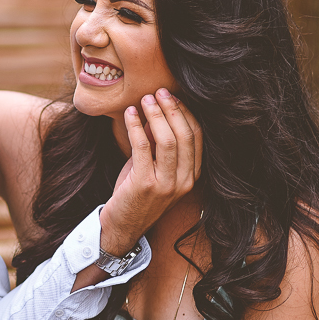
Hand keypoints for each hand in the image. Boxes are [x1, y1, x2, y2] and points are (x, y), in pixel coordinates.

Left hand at [101, 89, 202, 254]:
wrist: (121, 227)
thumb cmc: (137, 195)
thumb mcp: (155, 169)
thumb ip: (159, 146)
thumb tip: (157, 111)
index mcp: (192, 176)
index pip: (197, 137)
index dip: (186, 113)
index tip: (173, 97)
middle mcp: (184, 182)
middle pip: (184, 135)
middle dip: (171, 109)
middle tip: (158, 92)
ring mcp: (166, 185)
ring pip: (167, 140)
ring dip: (155, 115)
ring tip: (145, 99)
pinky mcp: (144, 184)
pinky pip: (142, 147)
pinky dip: (135, 126)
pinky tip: (129, 114)